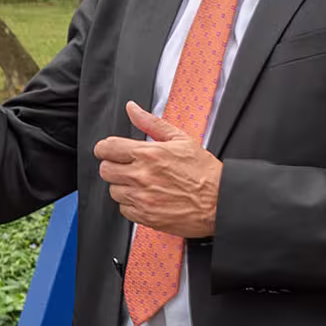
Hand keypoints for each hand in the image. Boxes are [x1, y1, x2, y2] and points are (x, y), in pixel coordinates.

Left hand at [93, 102, 221, 238]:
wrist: (219, 201)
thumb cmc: (204, 172)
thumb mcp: (180, 139)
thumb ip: (151, 123)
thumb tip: (133, 109)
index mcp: (148, 154)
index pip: (107, 148)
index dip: (105, 148)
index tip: (109, 150)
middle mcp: (141, 176)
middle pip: (105, 170)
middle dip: (113, 166)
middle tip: (128, 167)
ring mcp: (142, 198)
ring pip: (113, 190)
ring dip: (123, 186)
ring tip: (142, 183)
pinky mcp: (145, 216)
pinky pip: (124, 209)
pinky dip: (131, 204)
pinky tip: (147, 197)